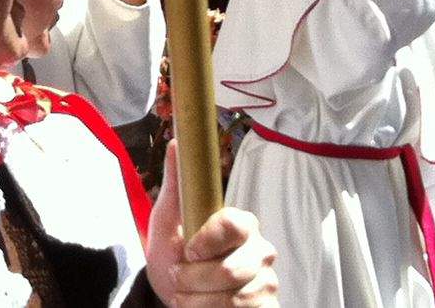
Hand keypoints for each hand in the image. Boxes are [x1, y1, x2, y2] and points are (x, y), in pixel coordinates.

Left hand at [144, 142, 275, 305]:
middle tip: (178, 277)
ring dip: (197, 302)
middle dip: (194, 279)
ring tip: (186, 295)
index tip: (187, 250)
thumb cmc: (174, 253)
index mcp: (241, 224)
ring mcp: (266, 282)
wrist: (175, 293)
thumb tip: (176, 142)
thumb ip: (176, 183)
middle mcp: (260, 251)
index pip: (235, 226)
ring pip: (233, 298)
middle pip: (231, 269)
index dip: (208, 241)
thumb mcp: (167, 219)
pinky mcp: (267, 307)